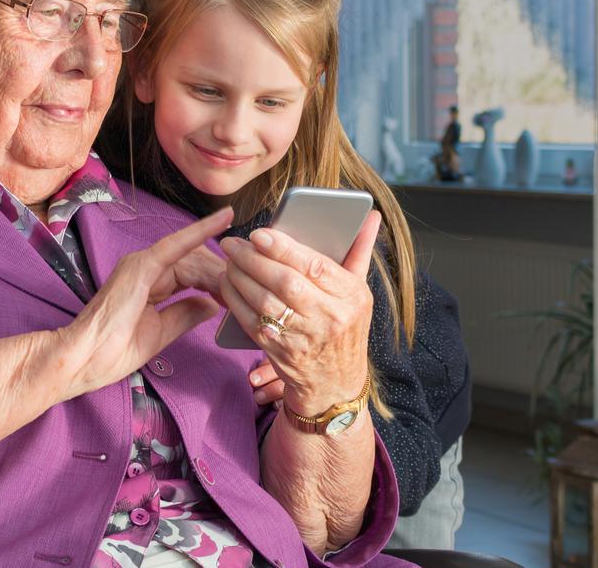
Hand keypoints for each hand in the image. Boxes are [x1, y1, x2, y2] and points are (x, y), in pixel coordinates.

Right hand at [61, 207, 231, 397]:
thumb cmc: (111, 352)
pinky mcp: (141, 266)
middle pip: (195, 263)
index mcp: (148, 282)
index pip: (191, 274)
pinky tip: (224, 220)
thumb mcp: (160, 333)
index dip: (215, 283)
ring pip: (192, 257)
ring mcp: (142, 263)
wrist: (82, 360)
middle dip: (220, 275)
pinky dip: (200, 231)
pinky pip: (177, 245)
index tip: (237, 293)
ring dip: (217, 266)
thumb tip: (210, 303)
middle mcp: (145, 267)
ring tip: (242, 267)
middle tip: (246, 284)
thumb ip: (185, 314)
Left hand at [219, 210, 381, 416]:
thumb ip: (359, 251)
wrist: (336, 383)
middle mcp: (330, 317)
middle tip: (234, 243)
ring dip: (240, 277)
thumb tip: (370, 215)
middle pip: (286, 282)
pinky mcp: (280, 351)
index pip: (316, 266)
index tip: (260, 233)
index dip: (284, 248)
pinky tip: (227, 283)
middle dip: (254, 259)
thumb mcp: (359, 290)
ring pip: (265, 302)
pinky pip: (251, 321)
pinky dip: (234, 299)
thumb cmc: (345, 326)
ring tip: (228, 259)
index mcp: (352, 296)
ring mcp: (304, 338)